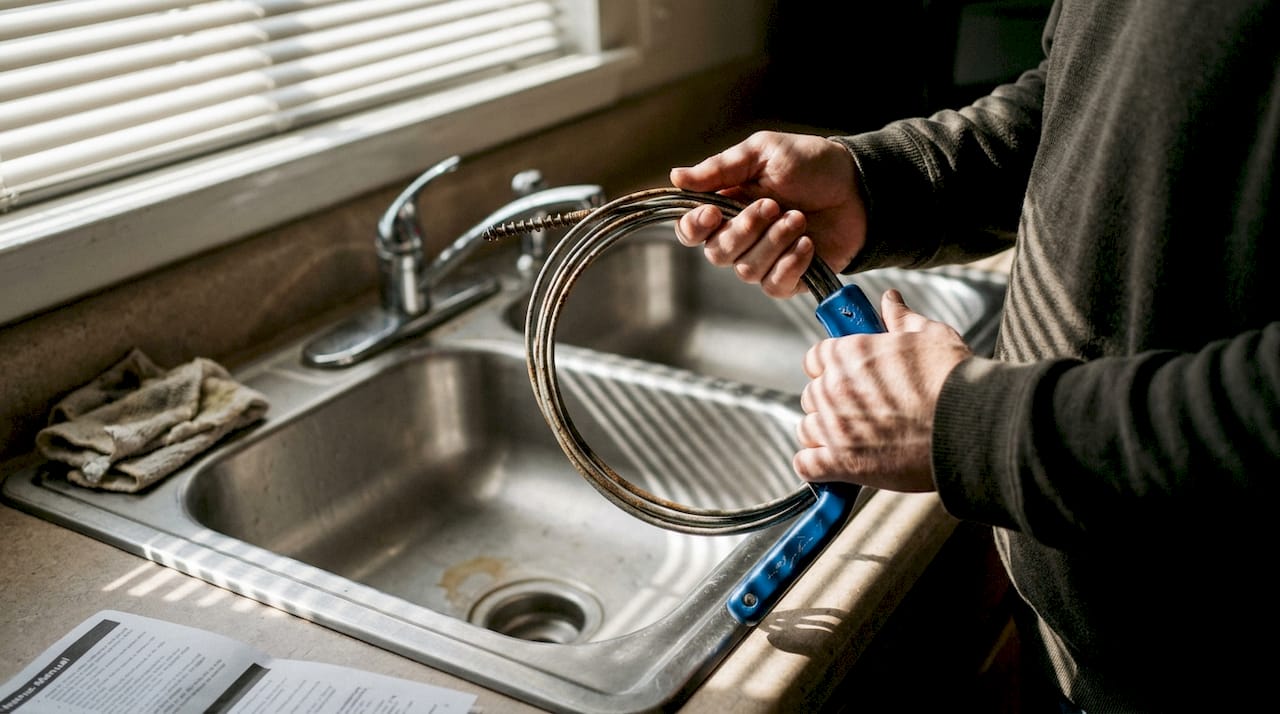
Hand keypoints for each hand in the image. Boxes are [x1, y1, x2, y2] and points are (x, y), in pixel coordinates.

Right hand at [669, 131, 867, 297]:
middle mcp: (739, 237)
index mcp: (725, 206)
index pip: (690, 230)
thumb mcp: (763, 153)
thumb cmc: (810, 164)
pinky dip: (791, 264)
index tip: (712, 212)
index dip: (694, 227)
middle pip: (717, 253)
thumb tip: (676, 177)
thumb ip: (720, 168)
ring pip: (746, 270)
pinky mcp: (790, 277)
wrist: (858, 186)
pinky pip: (774, 285)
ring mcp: (764, 259)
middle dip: (745, 231)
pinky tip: (808, 244)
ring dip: (774, 243)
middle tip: (774, 206)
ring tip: (799, 219)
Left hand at [794, 290, 971, 491]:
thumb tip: (890, 302)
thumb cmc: (953, 381)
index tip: (846, 377)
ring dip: (825, 434)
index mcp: (849, 353)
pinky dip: (816, 467)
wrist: (970, 426)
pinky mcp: (842, 464)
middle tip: (863, 411)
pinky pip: (806, 465)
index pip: (816, 358)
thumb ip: (901, 319)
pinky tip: (834, 465)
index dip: (830, 368)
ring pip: (808, 429)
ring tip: (856, 439)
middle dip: (832, 403)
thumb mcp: (930, 336)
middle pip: (812, 395)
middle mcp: (834, 388)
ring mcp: (835, 427)